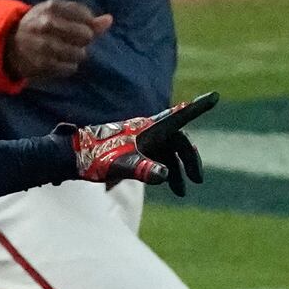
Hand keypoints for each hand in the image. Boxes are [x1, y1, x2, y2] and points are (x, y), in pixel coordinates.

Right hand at [4, 0, 109, 83]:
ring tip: (70, 53)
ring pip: (77, 53)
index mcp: (51, 7)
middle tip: (77, 42)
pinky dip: (70, 67)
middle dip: (85, 40)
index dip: (88, 24)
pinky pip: (68, 68)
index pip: (85, 15)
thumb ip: (85, 17)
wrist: (9, 44)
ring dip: (78, 55)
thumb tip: (109, 20)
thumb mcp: (58, 15)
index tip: (81, 27)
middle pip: (84, 35)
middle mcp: (46, 24)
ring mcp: (42, 44)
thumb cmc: (40, 26)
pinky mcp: (40, 63)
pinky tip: (64, 63)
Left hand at [61, 92, 217, 196]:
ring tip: (181, 193)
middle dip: (190, 160)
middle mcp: (148, 130)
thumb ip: (143, 169)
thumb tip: (164, 176)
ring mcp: (141, 139)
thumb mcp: (122, 166)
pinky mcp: (134, 148)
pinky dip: (165, 169)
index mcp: (150, 129)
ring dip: (177, 170)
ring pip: (168, 152)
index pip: (180, 117)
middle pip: (178, 141)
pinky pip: (157, 156)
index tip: (215, 95)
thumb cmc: (96, 158)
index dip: (198, 108)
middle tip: (197, 180)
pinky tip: (166, 185)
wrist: (73, 158)